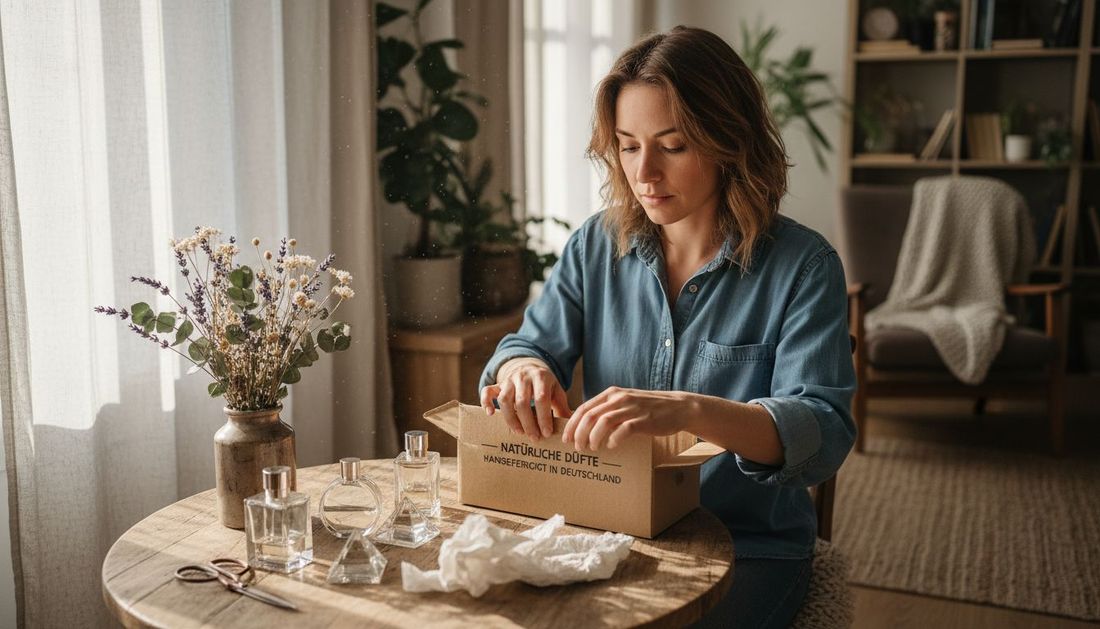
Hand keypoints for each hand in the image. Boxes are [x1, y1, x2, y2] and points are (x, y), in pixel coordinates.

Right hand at [480, 358, 572, 441]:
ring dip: (511, 418)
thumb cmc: (545, 384)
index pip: (541, 399)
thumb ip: (562, 407)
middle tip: (534, 438)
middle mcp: (523, 376)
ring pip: (505, 399)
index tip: (547, 433)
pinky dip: (486, 402)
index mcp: (541, 377)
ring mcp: (509, 380)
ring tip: (519, 432)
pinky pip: (487, 391)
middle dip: (528, 422)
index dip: (543, 417)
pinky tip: (491, 414)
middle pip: (522, 401)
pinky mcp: (498, 383)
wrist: (529, 366)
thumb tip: (569, 427)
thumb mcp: (556, 390)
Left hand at [562, 387, 690, 450]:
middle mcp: (619, 398)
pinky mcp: (644, 420)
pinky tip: (612, 446)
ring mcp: (632, 408)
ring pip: (603, 422)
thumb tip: (584, 426)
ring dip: (594, 437)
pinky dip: (614, 439)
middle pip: (590, 416)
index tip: (566, 438)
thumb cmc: (648, 409)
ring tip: (593, 448)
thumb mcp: (624, 402)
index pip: (584, 408)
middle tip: (577, 448)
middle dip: (579, 433)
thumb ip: (607, 409)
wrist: (677, 407)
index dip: (572, 424)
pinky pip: (624, 429)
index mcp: (611, 394)